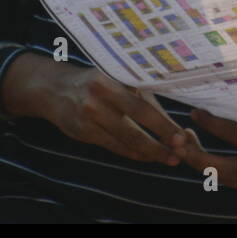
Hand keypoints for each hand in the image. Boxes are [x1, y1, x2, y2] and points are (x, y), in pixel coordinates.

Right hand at [2, 53, 189, 164]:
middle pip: (136, 122)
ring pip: (125, 139)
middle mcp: (99, 96)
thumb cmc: (95, 82)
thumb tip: (170, 117)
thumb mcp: (115, 79)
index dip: (164, 122)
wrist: (53, 88)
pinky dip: (132, 153)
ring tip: (168, 158)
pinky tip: (146, 157)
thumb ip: (138, 94)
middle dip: (160, 140)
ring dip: (149, 152)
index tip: (182, 135)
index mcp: (112, 79)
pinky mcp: (82, 132)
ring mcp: (88, 116)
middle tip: (181, 152)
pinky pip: (113, 146)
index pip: (143, 104)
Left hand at [181, 109, 236, 190]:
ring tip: (181, 143)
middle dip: (194, 154)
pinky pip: (221, 177)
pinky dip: (206, 166)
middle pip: (218, 166)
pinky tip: (194, 151)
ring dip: (196, 160)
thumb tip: (214, 92)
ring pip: (216, 175)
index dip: (212, 124)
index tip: (194, 113)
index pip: (234, 134)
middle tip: (177, 139)